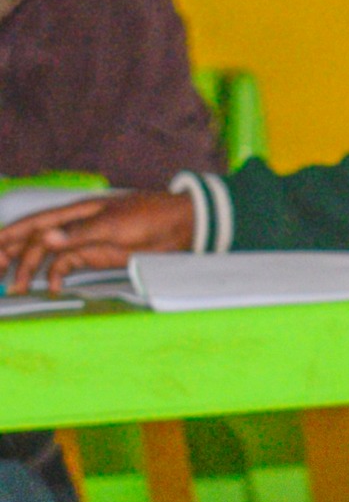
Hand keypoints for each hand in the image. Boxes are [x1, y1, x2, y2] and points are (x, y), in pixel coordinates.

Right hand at [0, 193, 193, 293]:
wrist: (179, 226)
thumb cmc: (147, 216)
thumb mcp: (113, 225)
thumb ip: (78, 233)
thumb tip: (44, 238)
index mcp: (75, 212)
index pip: (34, 222)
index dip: (10, 234)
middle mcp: (73, 226)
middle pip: (34, 241)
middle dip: (12, 255)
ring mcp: (83, 242)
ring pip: (47, 256)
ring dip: (30, 270)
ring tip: (17, 288)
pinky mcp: (94, 256)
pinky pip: (67, 267)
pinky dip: (56, 277)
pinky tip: (53, 289)